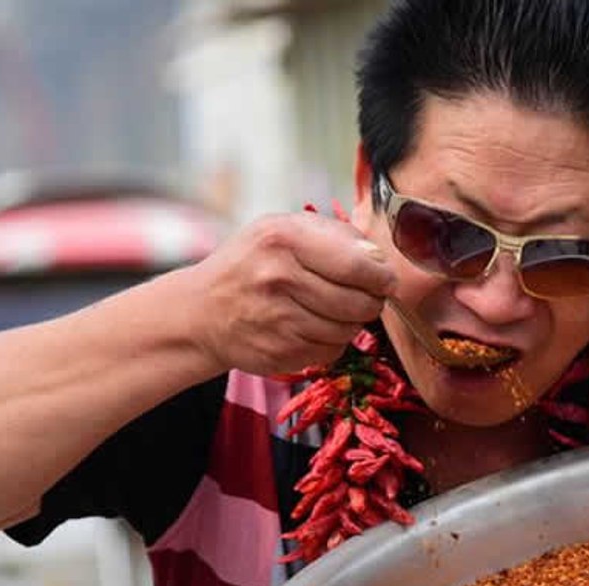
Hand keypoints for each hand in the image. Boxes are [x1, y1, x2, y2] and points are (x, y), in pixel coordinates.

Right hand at [188, 212, 394, 374]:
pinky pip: (332, 351)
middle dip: (372, 301)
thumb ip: (334, 236)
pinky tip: (312, 327)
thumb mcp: (283, 229)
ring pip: (349, 329)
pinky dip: (332, 342)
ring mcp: (278, 319)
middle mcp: (279, 278)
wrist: (202, 311)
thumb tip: (380, 260)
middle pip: (360, 301)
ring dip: (351, 322)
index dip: (382, 276)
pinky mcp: (280, 352)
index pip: (358, 265)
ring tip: (332, 309)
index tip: (386, 279)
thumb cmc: (252, 263)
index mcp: (284, 238)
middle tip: (366, 295)